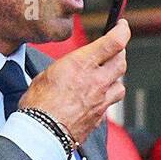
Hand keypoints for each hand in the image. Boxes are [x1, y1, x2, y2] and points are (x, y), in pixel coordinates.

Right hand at [19, 20, 129, 145]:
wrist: (42, 133)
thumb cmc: (38, 104)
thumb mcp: (47, 74)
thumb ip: (67, 67)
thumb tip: (71, 67)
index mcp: (82, 64)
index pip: (114, 42)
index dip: (122, 31)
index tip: (121, 26)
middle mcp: (97, 81)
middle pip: (122, 61)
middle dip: (119, 53)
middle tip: (112, 51)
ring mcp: (101, 101)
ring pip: (120, 84)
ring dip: (115, 78)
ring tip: (105, 77)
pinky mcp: (99, 118)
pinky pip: (110, 104)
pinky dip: (106, 99)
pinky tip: (95, 99)